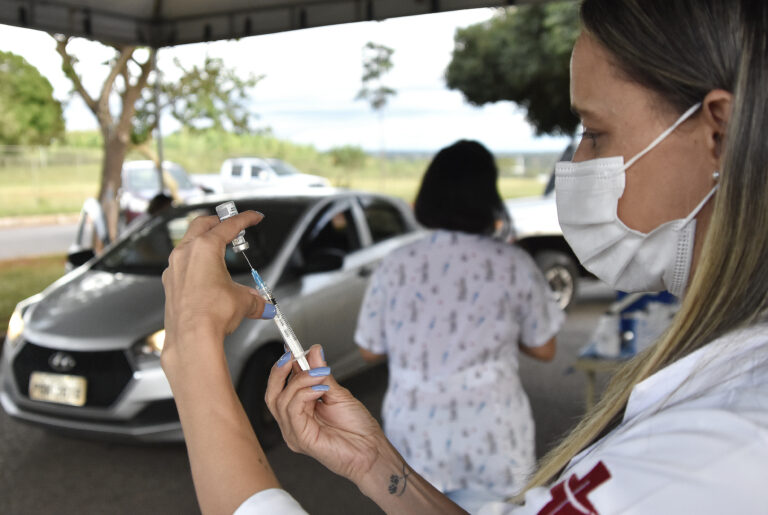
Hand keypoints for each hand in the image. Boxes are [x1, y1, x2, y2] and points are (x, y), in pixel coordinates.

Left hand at [161, 211, 268, 360]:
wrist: (192, 338)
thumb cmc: (212, 314)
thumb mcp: (243, 301)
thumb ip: (255, 299)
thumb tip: (263, 305)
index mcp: (205, 247)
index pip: (228, 226)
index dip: (244, 219)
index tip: (253, 217)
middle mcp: (185, 253)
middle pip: (202, 225)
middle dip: (219, 222)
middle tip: (232, 224)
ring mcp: (174, 268)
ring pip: (188, 243)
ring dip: (203, 241)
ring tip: (218, 249)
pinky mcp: (170, 284)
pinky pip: (182, 264)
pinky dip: (195, 262)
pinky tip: (205, 274)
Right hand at [266, 345, 388, 482]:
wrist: (371, 450)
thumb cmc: (358, 428)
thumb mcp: (338, 393)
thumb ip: (321, 374)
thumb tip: (313, 352)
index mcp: (300, 410)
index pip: (282, 386)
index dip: (284, 366)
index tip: (291, 347)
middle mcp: (293, 422)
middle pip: (272, 394)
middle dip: (279, 371)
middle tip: (293, 355)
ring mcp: (294, 431)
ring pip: (281, 400)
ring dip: (300, 380)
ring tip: (321, 374)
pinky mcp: (299, 439)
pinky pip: (292, 411)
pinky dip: (304, 394)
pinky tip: (320, 389)